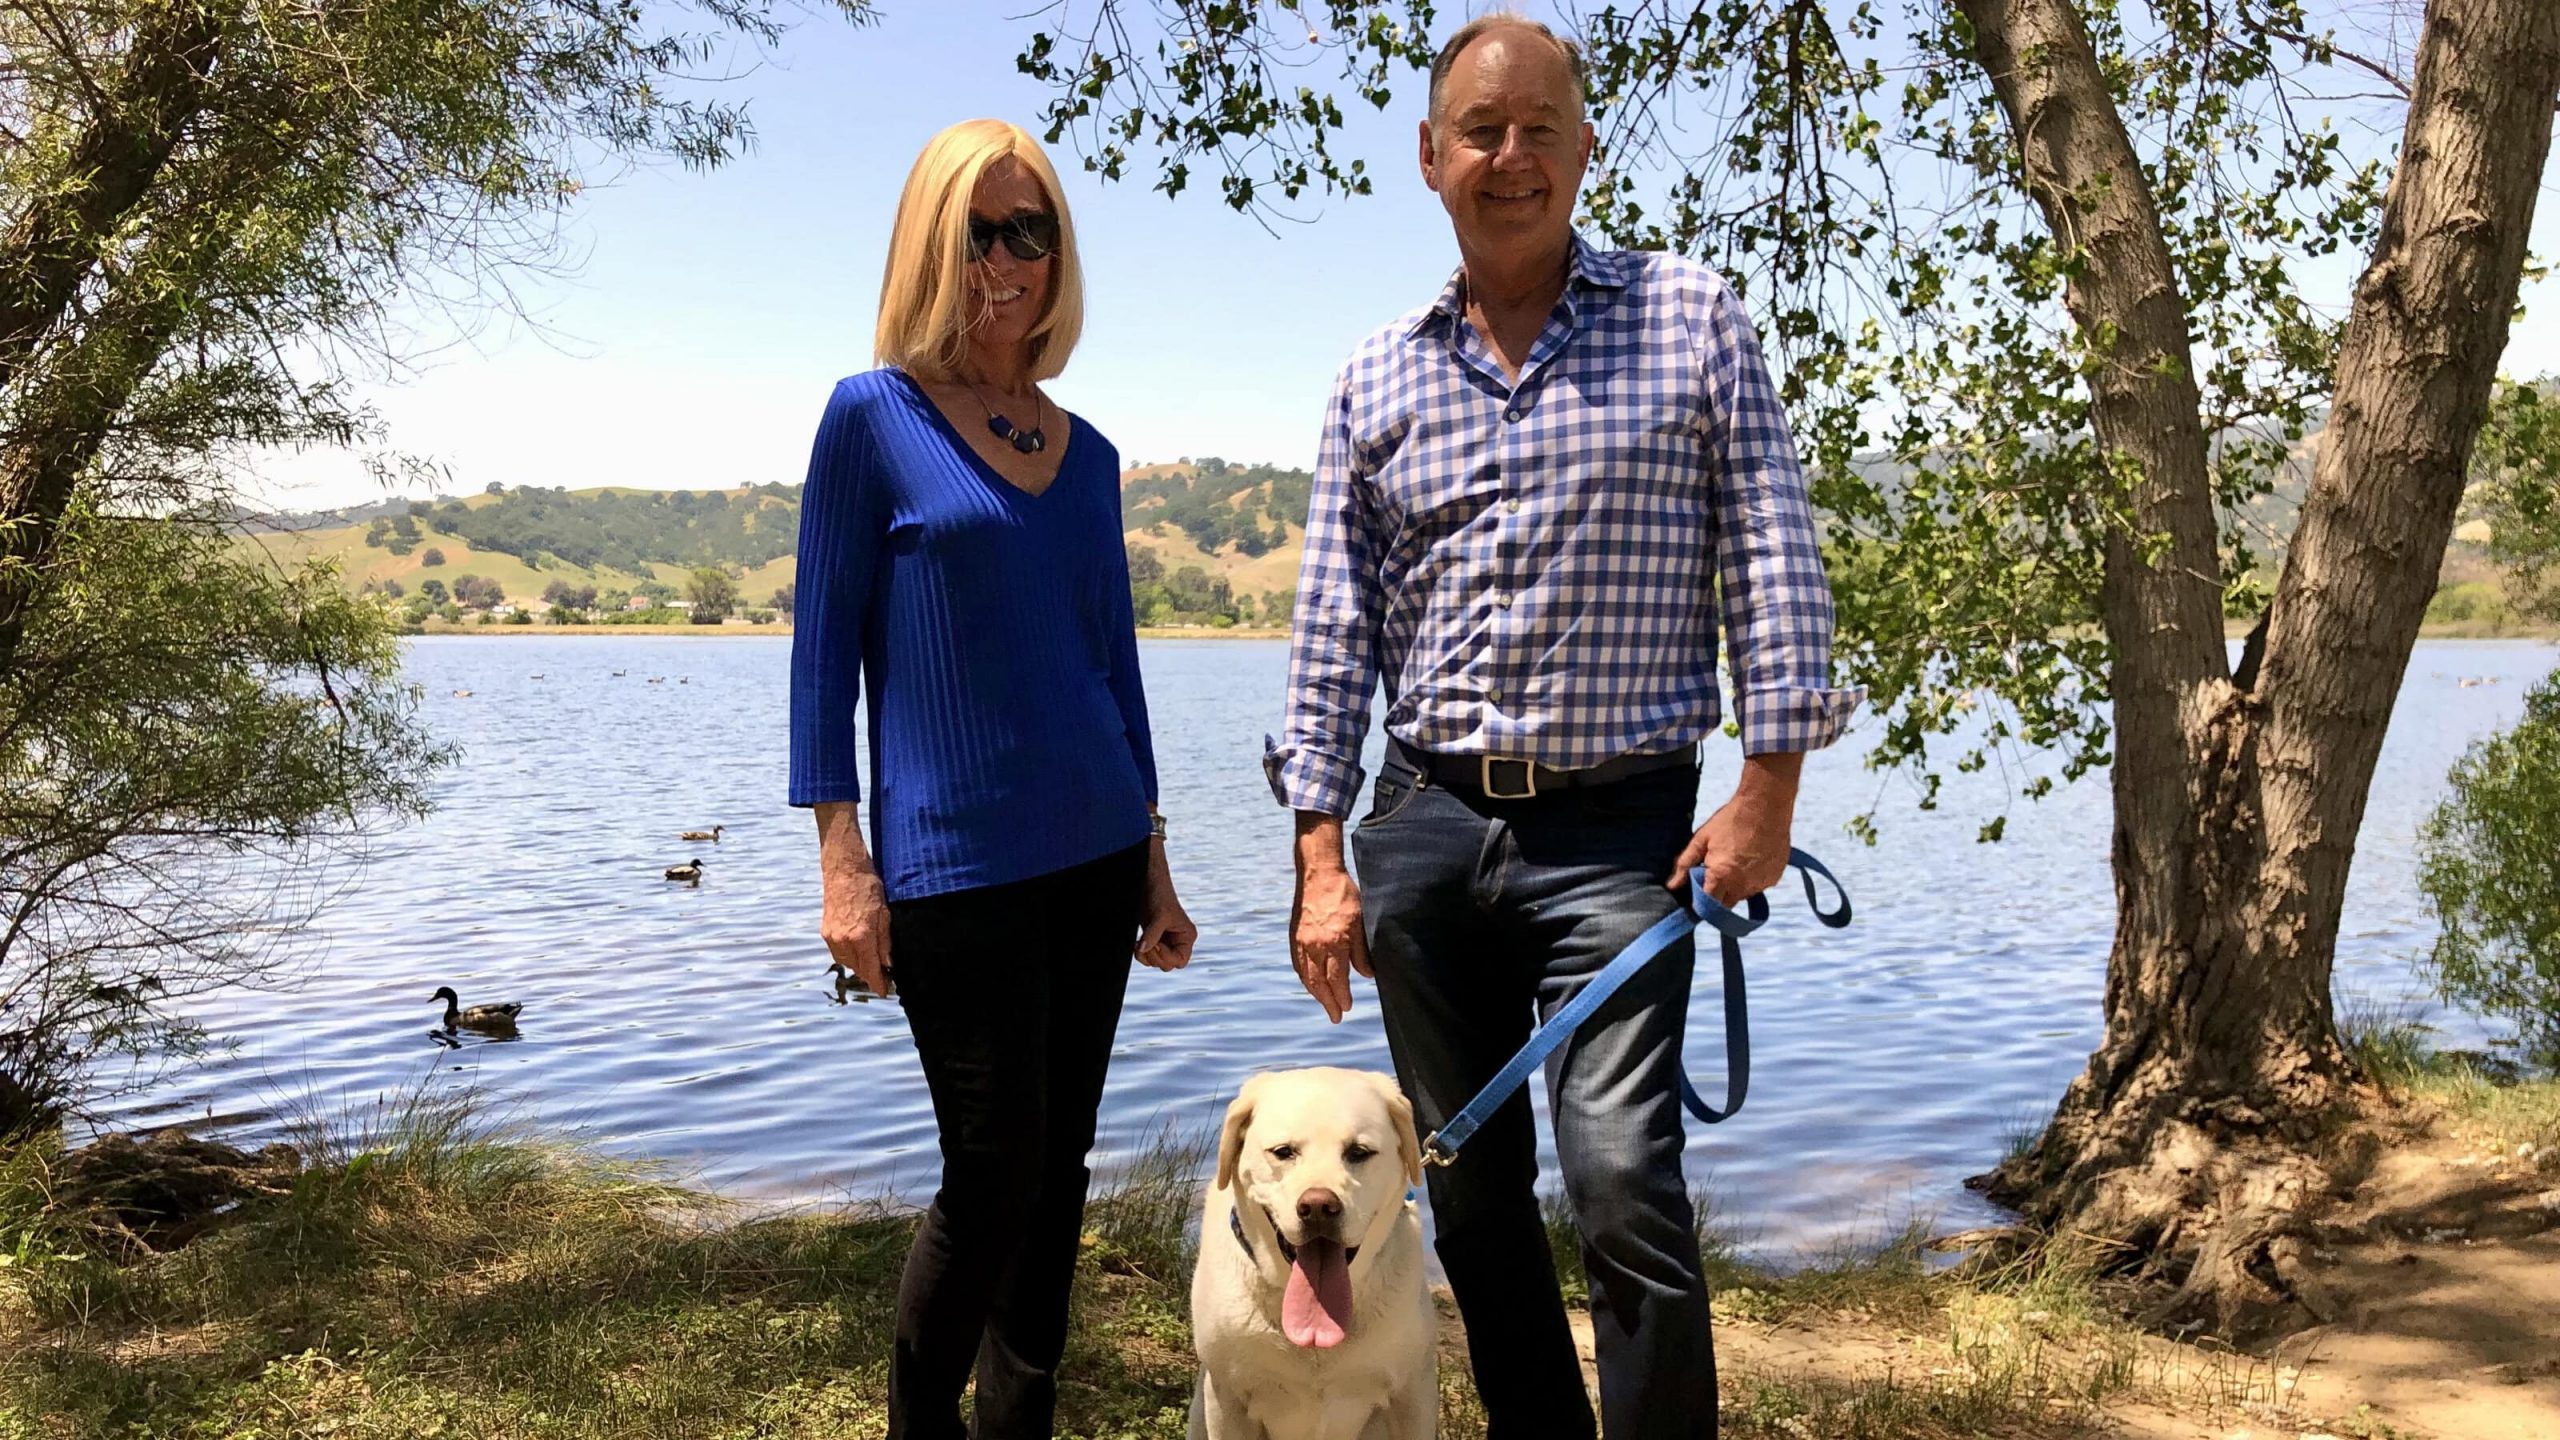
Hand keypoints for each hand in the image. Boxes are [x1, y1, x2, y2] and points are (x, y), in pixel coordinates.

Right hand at [815, 801, 891, 994]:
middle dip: (871, 974)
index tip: (885, 992)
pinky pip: (838, 952)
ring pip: (847, 962)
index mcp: (860, 936)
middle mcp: (843, 940)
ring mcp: (831, 936)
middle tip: (884, 976)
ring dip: (859, 966)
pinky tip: (858, 950)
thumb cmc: (868, 886)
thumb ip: (885, 941)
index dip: (879, 983)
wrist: (843, 868)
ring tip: (872, 963)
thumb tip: (887, 963)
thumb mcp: (885, 913)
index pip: (871, 969)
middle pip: (858, 969)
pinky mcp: (825, 931)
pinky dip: (849, 956)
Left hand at [1135, 842, 1196, 970]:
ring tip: (1138, 943)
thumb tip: (1143, 950)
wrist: (1148, 882)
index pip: (1180, 960)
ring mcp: (1165, 941)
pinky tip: (1136, 943)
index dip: (1167, 957)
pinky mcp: (1153, 938)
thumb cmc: (1160, 895)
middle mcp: (1178, 941)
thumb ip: (1152, 935)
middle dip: (1155, 957)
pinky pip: (1148, 955)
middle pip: (1168, 965)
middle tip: (1145, 944)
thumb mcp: (1159, 916)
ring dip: (1146, 956)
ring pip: (1156, 962)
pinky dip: (1141, 953)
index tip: (1156, 945)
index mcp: (1186, 936)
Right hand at [1291, 814, 1368, 1022]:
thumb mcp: (1361, 922)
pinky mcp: (1294, 935)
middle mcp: (1315, 945)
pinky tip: (1310, 983)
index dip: (1342, 996)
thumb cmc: (1344, 895)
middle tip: (1336, 1016)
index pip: (1337, 979)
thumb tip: (1367, 975)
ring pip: (1306, 975)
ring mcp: (1302, 941)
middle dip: (1328, 1002)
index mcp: (1334, 942)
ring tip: (1324, 1003)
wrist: (1319, 873)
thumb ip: (1362, 951)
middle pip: (1319, 983)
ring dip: (1315, 993)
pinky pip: (1298, 964)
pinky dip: (1304, 978)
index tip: (1347, 1008)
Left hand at [1669, 751, 1804, 904]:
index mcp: (1721, 876)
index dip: (1700, 903)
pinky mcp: (1774, 877)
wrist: (1766, 805)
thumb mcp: (1702, 839)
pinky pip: (1758, 887)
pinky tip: (1750, 859)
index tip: (1696, 895)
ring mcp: (1761, 883)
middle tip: (1714, 874)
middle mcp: (1742, 885)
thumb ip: (1685, 864)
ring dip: (1735, 887)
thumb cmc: (1730, 819)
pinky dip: (1752, 880)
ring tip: (1734, 861)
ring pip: (1743, 896)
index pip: (1707, 906)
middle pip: (1725, 904)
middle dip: (1717, 896)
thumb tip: (1672, 885)